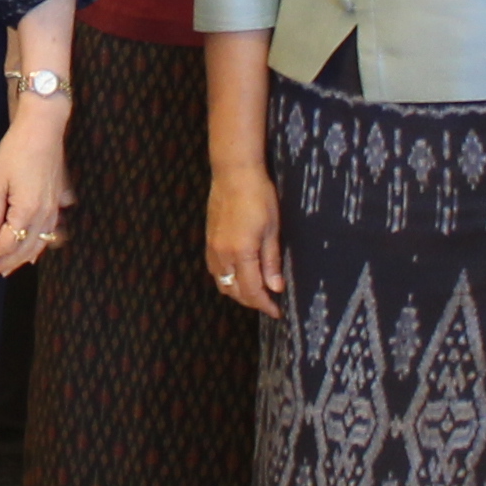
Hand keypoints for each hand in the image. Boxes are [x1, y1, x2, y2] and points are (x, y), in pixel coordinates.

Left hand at [0, 99, 68, 274]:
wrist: (43, 127)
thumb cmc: (16, 150)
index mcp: (27, 211)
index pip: (7, 243)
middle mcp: (44, 214)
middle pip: (24, 249)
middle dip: (5, 262)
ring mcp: (53, 209)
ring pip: (39, 244)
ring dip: (21, 258)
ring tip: (6, 268)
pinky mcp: (56, 201)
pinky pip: (49, 232)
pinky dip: (39, 246)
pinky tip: (33, 252)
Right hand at [205, 158, 286, 320]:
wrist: (234, 174)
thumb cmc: (258, 197)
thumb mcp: (272, 229)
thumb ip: (271, 261)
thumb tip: (276, 287)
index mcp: (241, 253)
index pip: (252, 291)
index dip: (265, 305)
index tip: (277, 312)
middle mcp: (222, 255)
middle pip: (235, 292)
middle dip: (252, 301)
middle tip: (270, 302)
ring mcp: (212, 248)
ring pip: (222, 283)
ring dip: (238, 292)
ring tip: (256, 290)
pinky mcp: (209, 241)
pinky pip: (215, 271)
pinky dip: (227, 279)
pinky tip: (240, 274)